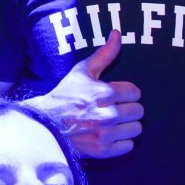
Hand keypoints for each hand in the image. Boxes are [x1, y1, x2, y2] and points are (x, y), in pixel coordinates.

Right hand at [32, 30, 142, 158]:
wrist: (45, 125)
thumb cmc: (64, 96)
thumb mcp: (82, 71)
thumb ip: (104, 54)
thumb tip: (118, 33)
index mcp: (104, 93)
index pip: (136, 93)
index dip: (127, 93)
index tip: (117, 96)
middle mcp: (108, 114)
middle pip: (139, 111)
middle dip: (129, 109)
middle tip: (116, 109)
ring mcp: (105, 134)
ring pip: (136, 129)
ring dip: (128, 126)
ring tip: (114, 123)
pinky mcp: (102, 151)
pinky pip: (128, 146)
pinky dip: (122, 142)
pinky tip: (110, 136)